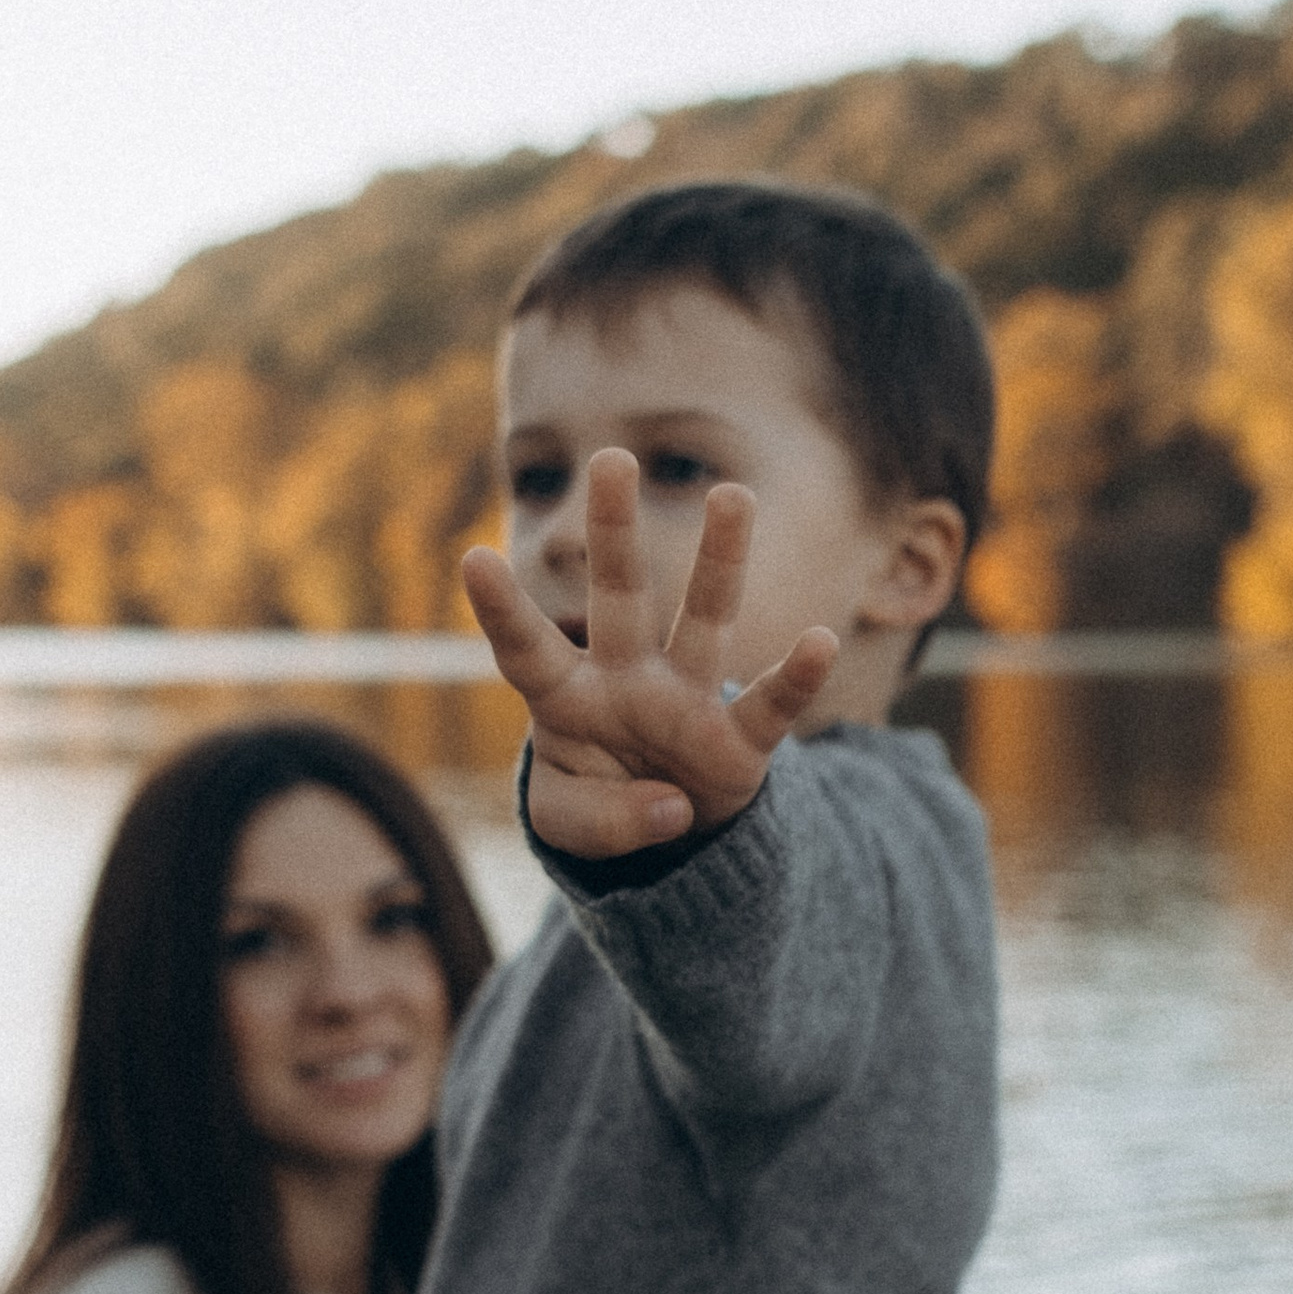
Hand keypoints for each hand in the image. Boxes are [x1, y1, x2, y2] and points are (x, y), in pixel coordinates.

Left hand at [461, 451, 837, 857]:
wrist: (665, 837)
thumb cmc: (599, 803)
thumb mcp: (569, 825)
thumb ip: (599, 821)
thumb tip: (670, 806)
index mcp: (566, 696)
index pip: (526, 648)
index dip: (502, 609)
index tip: (472, 558)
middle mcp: (627, 678)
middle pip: (619, 595)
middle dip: (614, 530)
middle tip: (610, 457)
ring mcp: (685, 700)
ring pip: (704, 618)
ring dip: (719, 560)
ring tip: (732, 494)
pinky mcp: (738, 739)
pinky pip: (769, 704)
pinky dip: (794, 678)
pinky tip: (820, 642)